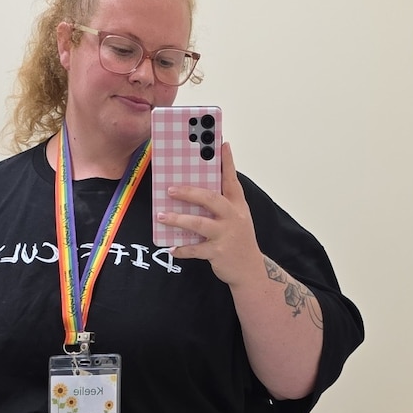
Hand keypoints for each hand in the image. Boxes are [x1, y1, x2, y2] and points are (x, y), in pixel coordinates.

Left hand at [157, 142, 264, 285]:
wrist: (250, 270)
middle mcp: (233, 217)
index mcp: (238, 204)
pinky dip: (182, 248)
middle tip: (170, 188)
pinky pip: (195, 249)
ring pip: (199, 223)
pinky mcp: (218, 252)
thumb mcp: (236, 217)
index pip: (231, 178)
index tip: (222, 143)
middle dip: (189, 192)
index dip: (227, 161)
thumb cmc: (238, 238)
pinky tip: (171, 247)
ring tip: (162, 216)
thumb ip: (221, 203)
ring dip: (178, 220)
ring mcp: (226, 234)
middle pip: (211, 198)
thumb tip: (193, 189)